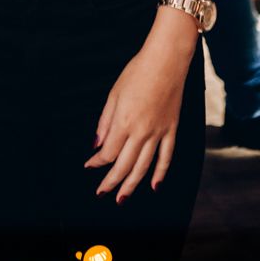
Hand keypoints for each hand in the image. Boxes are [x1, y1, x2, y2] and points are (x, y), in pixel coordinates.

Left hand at [83, 42, 188, 201]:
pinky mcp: (171, 130)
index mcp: (124, 121)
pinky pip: (166, 157)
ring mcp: (159, 133)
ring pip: (144, 167)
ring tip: (122, 198)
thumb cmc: (136, 73)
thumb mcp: (114, 94)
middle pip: (124, 165)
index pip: (108, 152)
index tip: (89, 166)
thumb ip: (105, 121)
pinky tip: (153, 185)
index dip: (97, 162)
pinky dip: (159, 173)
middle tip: (101, 193)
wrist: (166, 62)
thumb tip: (97, 145)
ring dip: (132, 185)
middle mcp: (141, 131)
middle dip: (111, 181)